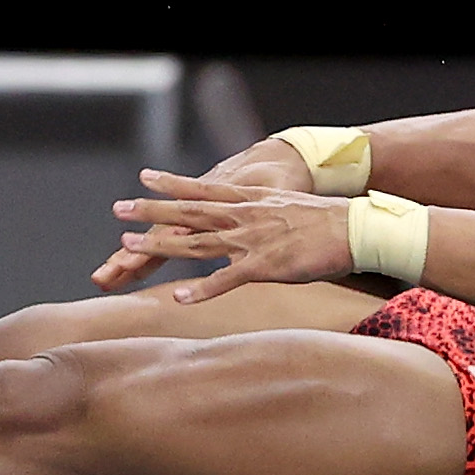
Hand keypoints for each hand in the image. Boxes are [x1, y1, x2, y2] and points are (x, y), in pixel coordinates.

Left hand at [91, 141, 315, 290]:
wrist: (355, 228)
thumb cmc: (325, 221)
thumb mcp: (285, 207)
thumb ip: (259, 213)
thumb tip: (245, 217)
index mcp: (250, 200)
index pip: (203, 188)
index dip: (171, 183)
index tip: (144, 176)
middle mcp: (244, 215)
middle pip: (189, 212)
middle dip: (152, 211)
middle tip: (119, 209)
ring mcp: (252, 240)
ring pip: (197, 243)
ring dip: (161, 246)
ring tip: (129, 247)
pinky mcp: (265, 265)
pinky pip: (227, 280)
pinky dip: (202, 289)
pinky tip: (179, 297)